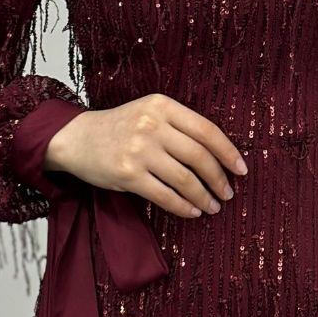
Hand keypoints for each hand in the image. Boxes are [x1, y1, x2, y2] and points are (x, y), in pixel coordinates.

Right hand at [44, 93, 247, 218]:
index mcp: (162, 105)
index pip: (206, 130)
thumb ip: (180, 127)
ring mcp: (139, 150)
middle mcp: (152, 125)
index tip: (241, 169)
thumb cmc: (120, 127)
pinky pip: (165, 195)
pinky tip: (193, 211)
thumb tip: (219, 156)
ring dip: (204, 196)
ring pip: (185, 179)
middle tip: (227, 193)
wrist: (77, 138)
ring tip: (213, 206)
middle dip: (219, 179)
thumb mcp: (150, 113)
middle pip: (199, 156)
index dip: (228, 152)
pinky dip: (184, 206)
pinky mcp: (128, 174)